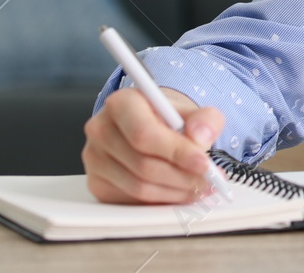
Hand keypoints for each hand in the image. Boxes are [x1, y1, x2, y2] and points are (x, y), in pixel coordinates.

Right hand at [83, 86, 225, 203]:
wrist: (151, 126)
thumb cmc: (170, 119)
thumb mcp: (193, 111)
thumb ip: (205, 120)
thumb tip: (201, 137)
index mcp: (121, 103)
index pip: (145, 134)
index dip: (177, 152)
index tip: (204, 163)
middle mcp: (101, 129)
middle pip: (143, 165)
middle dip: (182, 177)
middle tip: (209, 181)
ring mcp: (94, 159)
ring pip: (138, 187)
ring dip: (175, 192)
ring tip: (200, 187)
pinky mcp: (97, 183)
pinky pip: (131, 200)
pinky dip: (162, 200)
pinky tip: (181, 192)